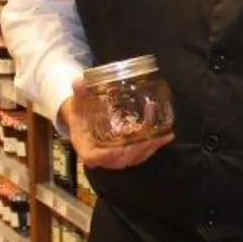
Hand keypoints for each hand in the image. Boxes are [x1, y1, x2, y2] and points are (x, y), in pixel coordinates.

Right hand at [59, 99, 173, 169]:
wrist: (83, 119)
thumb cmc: (80, 112)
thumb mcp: (78, 102)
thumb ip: (79, 93)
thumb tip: (78, 81)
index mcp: (86, 147)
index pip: (95, 158)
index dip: (109, 155)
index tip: (123, 146)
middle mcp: (100, 156)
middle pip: (120, 160)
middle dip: (137, 151)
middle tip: (151, 139)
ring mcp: (114, 157)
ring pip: (132, 159)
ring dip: (149, 149)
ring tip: (162, 138)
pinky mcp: (125, 153)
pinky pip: (139, 155)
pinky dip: (152, 147)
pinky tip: (164, 137)